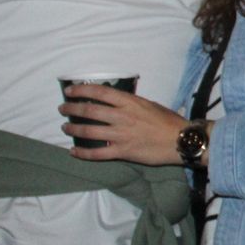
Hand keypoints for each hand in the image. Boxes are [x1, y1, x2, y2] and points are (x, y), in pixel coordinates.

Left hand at [60, 84, 187, 165]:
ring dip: (73, 128)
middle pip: (89, 111)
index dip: (81, 90)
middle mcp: (122, 117)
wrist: (181, 141)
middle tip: (63, 109)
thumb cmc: (168, 121)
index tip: (70, 91)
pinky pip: (97, 154)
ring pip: (89, 131)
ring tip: (65, 127)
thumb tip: (114, 102)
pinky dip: (83, 153)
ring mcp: (121, 135)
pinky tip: (73, 152)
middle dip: (72, 109)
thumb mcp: (149, 105)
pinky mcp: (123, 152)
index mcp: (130, 103)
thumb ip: (130, 104)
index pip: (100, 93)